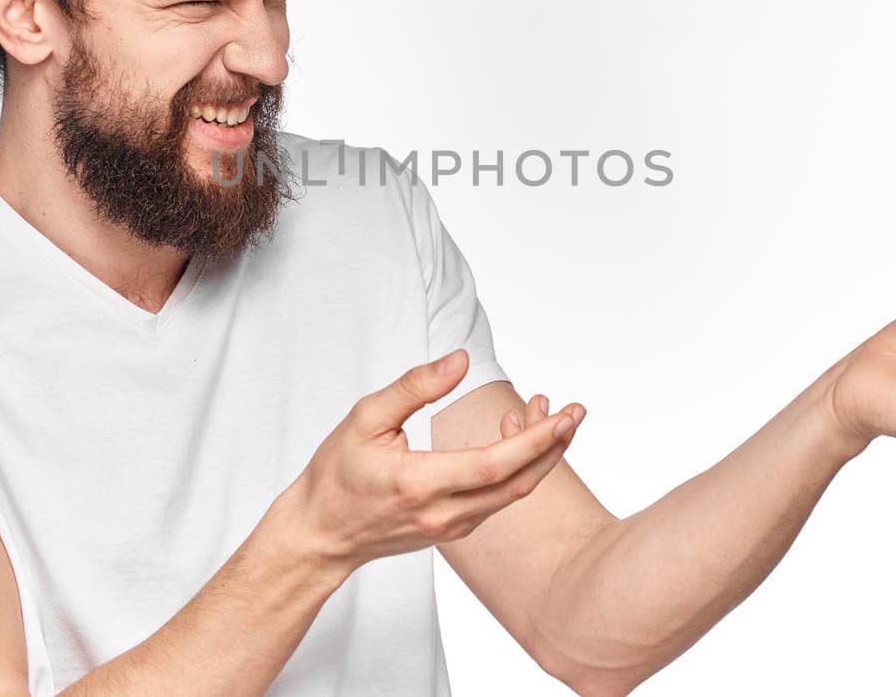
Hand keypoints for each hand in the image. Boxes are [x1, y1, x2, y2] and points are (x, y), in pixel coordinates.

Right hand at [284, 349, 582, 570]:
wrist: (319, 534)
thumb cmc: (336, 473)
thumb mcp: (365, 418)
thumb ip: (415, 387)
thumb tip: (461, 361)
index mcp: (421, 484)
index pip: (496, 464)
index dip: (537, 440)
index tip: (565, 414)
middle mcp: (443, 514)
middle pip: (518, 483)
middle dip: (554, 446)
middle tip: (575, 411)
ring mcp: (451, 528)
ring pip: (511, 493)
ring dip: (536, 455)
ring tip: (544, 411)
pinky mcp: (452, 531)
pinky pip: (496, 499)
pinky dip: (514, 468)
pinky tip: (511, 436)